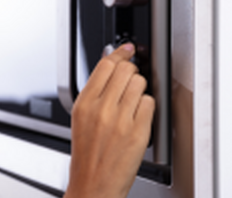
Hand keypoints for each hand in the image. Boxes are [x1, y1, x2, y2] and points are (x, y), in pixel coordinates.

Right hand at [64, 43, 154, 197]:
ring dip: (141, 90)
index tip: (127, 49)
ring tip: (133, 103)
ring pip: (140, 84)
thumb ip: (95, 92)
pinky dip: (148, 107)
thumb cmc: (87, 153)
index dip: (120, 54)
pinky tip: (139, 116)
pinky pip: (150, 104)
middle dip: (132, 71)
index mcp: (83, 103)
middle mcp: (101, 109)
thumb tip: (110, 66)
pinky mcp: (137, 132)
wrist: (93, 183)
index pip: (105, 65)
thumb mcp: (81, 118)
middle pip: (125, 70)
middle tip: (131, 78)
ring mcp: (120, 120)